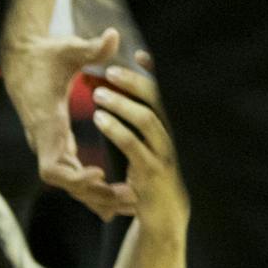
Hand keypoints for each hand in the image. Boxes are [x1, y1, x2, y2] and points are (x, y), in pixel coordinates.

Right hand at [1, 26, 137, 219]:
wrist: (22, 57)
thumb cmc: (46, 54)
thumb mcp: (68, 49)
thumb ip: (90, 47)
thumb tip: (112, 37)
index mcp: (48, 122)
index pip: (52, 164)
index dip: (74, 177)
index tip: (99, 176)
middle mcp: (44, 138)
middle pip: (64, 182)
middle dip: (94, 194)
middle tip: (129, 198)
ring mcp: (48, 142)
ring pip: (67, 181)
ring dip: (95, 194)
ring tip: (127, 203)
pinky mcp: (54, 140)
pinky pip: (69, 171)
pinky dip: (88, 185)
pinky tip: (110, 194)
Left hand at [92, 51, 185, 238]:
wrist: (164, 213)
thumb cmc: (148, 177)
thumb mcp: (140, 148)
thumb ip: (131, 124)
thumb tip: (114, 98)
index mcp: (165, 127)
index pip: (160, 94)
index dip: (151, 74)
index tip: (139, 54)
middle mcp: (168, 135)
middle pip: (155, 100)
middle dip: (135, 83)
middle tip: (110, 70)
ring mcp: (163, 152)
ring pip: (146, 120)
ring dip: (122, 104)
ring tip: (98, 93)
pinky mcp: (151, 171)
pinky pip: (133, 146)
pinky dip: (117, 130)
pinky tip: (99, 119)